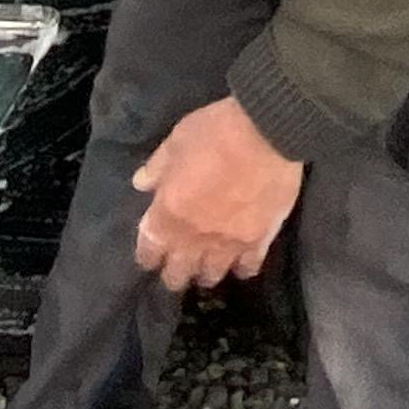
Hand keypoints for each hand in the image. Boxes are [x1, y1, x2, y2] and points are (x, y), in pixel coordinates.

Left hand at [131, 98, 304, 291]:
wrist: (267, 132)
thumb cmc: (215, 132)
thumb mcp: (176, 141)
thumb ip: (157, 167)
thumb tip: (141, 184)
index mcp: (169, 213)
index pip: (149, 250)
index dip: (148, 256)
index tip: (150, 256)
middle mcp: (194, 237)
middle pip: (178, 273)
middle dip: (175, 273)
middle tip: (178, 267)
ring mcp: (228, 243)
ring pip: (212, 275)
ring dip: (206, 272)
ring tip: (207, 269)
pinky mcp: (259, 241)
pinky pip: (248, 267)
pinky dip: (242, 268)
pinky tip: (241, 264)